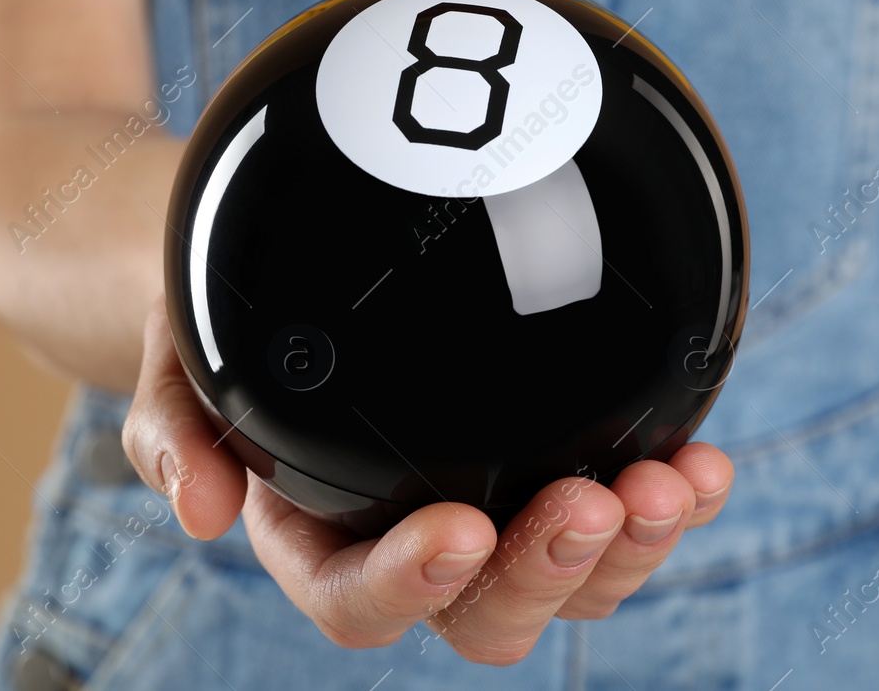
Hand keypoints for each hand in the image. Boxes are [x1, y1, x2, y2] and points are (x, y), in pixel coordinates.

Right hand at [123, 296, 734, 664]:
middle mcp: (416, 544)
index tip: (458, 527)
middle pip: (486, 612)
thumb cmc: (237, 326)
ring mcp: (499, 511)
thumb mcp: (181, 356)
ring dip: (631, 547)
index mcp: (320, 537)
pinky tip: (704, 461)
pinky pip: (626, 511)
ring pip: (574, 580)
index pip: (356, 596)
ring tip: (673, 483)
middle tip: (594, 503)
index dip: (409, 581)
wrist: (301, 267)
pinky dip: (674, 498)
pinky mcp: (560, 463)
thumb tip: (200, 512)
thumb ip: (174, 428)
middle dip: (547, 571)